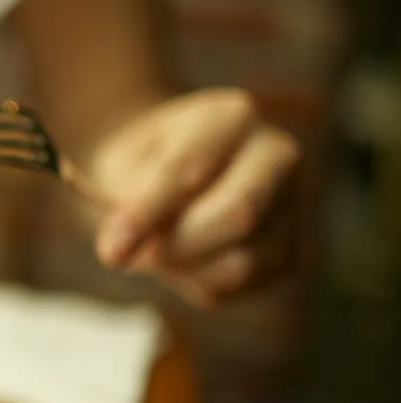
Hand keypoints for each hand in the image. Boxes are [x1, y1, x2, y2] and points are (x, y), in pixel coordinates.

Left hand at [90, 88, 301, 306]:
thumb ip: (127, 202)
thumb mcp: (121, 166)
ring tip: (158, 250)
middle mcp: (277, 154)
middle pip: (240, 215)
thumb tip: (118, 252)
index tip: (109, 252)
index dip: (146, 215)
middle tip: (132, 255)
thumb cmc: (142, 164)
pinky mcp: (291, 251)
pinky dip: (200, 284)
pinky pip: (245, 286)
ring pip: (243, 261)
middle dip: (177, 246)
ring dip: (185, 268)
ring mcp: (294, 204)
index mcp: (231, 116)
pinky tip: (184, 260)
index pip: (190, 170)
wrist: (170, 172)